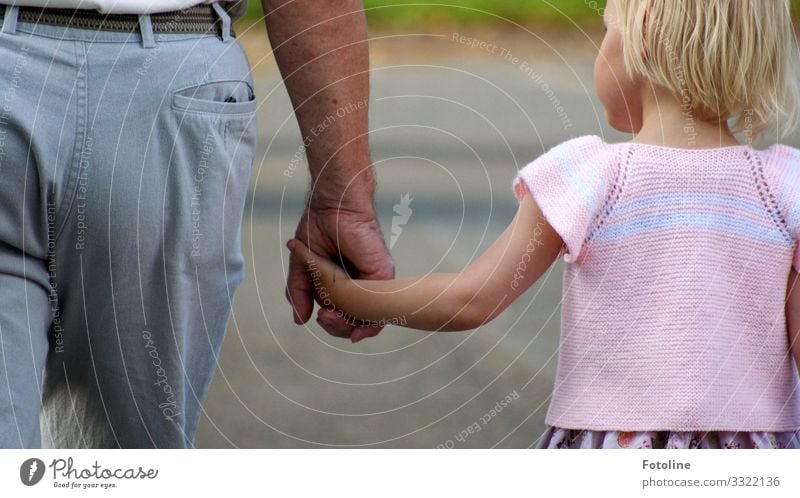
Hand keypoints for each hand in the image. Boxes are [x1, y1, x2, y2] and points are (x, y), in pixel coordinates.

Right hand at [286, 205, 394, 341]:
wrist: (331, 205)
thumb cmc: (320, 227)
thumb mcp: (302, 266)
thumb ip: (300, 293)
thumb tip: (299, 320)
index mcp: (347, 286)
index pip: (344, 317)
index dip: (334, 325)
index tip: (320, 318)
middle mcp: (364, 286)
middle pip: (358, 322)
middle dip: (339, 327)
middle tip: (324, 317)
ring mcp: (375, 281)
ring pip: (371, 318)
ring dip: (349, 324)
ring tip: (331, 316)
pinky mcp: (382, 272)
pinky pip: (379, 303)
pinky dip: (362, 312)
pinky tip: (345, 309)